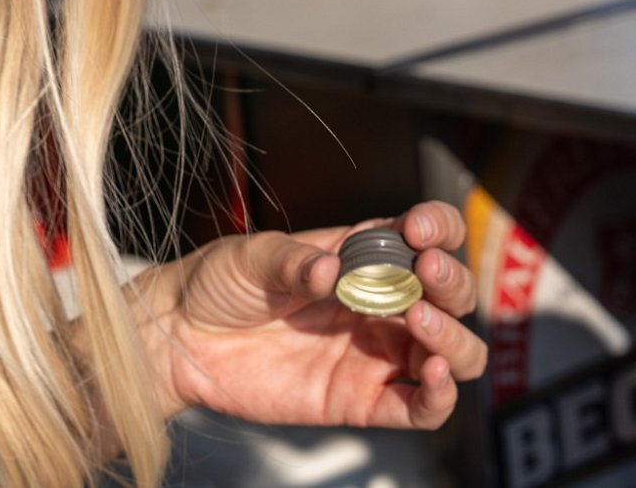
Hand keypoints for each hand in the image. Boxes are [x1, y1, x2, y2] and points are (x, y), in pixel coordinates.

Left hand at [135, 202, 485, 430]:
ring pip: (454, 354)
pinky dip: (440, 395)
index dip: (440, 228)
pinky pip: (421, 408)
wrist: (182, 340)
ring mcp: (376, 354)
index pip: (429, 235)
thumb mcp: (252, 256)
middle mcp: (381, 303)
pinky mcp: (362, 400)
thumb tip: (330, 271)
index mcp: (363, 255)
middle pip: (452, 295)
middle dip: (452, 283)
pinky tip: (430, 373)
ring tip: (419, 323)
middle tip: (424, 276)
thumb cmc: (220, 285)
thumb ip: (293, 260)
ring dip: (454, 339)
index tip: (419, 230)